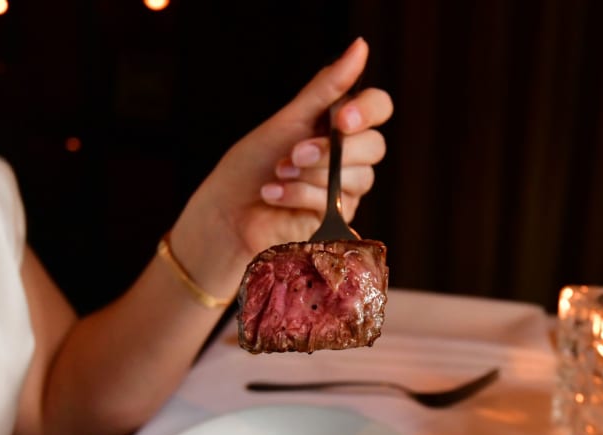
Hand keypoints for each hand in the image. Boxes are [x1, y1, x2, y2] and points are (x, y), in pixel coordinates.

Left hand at [174, 37, 392, 268]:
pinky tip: (273, 194)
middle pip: (374, 146)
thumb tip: (360, 46)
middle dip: (332, 150)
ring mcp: (344, 190)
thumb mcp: (287, 121)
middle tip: (294, 154)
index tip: (341, 117)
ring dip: (312, 174)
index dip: (367, 110)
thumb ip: (326, 88)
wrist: (224, 212)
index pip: (378, 108)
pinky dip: (301, 194)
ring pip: (359, 177)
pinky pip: (337, 202)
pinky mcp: (335, 220)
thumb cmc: (251, 165)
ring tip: (278, 173)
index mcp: (337, 127)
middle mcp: (347, 157)